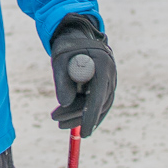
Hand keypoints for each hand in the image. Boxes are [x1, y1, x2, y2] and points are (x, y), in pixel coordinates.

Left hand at [49, 14, 116, 137]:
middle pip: (99, 103)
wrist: (77, 36)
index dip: (91, 115)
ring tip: (57, 121)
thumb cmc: (67, 46)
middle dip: (78, 115)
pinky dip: (86, 112)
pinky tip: (72, 121)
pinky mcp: (106, 85)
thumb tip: (65, 103)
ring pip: (98, 105)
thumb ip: (62, 80)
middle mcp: (110, 73)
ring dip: (78, 115)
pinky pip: (98, 103)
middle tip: (56, 121)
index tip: (84, 132)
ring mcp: (110, 80)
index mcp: (101, 63)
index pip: (99, 95)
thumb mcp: (59, 60)